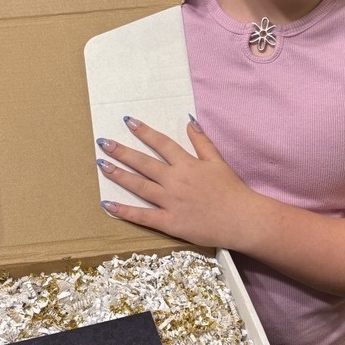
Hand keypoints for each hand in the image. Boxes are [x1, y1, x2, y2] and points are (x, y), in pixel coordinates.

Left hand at [96, 115, 256, 248]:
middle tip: (103, 142)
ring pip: (139, 186)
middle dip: (122, 151)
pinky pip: (143, 216)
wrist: (242, 219)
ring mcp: (171, 202)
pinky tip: (107, 205)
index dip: (144, 132)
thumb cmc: (233, 191)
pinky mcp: (170, 222)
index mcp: (187, 165)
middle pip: (144, 163)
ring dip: (119, 175)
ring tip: (102, 165)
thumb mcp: (218, 162)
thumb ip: (202, 142)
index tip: (129, 121)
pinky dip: (124, 211)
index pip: (161, 144)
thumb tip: (189, 121)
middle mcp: (175, 181)